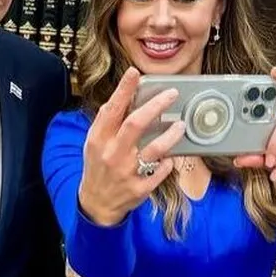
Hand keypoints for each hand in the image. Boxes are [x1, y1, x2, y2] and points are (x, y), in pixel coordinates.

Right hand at [77, 67, 185, 226]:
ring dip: (170, 135)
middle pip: (135, 124)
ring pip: (154, 149)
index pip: (111, 110)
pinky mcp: (139, 189)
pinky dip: (167, 163)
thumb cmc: (98, 167)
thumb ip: (109, 123)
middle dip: (156, 106)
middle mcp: (112, 154)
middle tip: (172, 94)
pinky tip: (171, 157)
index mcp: (99, 140)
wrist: (96, 203)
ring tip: (181, 125)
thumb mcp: (95, 143)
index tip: (134, 73)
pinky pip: (160, 172)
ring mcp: (126, 172)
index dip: (123, 90)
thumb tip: (128, 98)